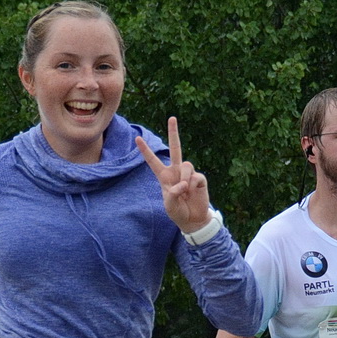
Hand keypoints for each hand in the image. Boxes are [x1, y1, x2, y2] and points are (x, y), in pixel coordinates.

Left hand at [134, 117, 212, 234]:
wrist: (193, 219)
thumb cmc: (178, 212)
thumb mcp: (169, 205)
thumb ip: (172, 194)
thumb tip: (182, 183)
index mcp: (164, 176)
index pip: (153, 161)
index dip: (145, 150)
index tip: (137, 138)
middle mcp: (176, 171)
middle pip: (175, 148)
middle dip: (174, 133)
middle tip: (172, 118)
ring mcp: (188, 174)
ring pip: (186, 165)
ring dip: (184, 178)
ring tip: (185, 191)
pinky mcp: (199, 179)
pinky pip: (195, 176)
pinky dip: (192, 185)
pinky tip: (192, 192)